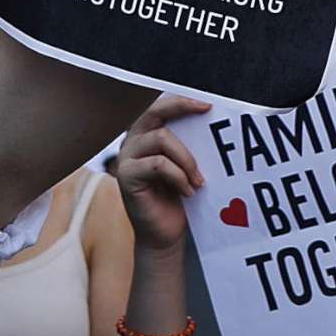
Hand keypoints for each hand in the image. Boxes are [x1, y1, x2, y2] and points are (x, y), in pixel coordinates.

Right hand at [115, 94, 210, 252]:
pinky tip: (187, 191)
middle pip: (155, 111)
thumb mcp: (186, 165)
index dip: (182, 100)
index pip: (161, 106)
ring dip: (187, 159)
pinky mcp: (125, 176)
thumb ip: (189, 143)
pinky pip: (158, 164)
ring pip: (162, 138)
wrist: (165, 234)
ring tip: (199, 180)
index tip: (208, 103)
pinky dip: (178, 176)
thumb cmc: (178, 198)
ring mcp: (126, 157)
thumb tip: (210, 120)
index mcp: (146, 133)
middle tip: (207, 112)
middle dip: (182, 107)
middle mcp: (133, 140)